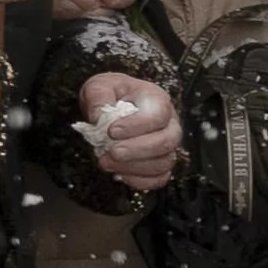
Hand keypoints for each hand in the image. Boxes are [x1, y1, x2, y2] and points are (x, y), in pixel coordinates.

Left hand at [77, 73, 182, 192]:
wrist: (113, 107)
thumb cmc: (112, 95)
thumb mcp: (100, 86)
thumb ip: (97, 96)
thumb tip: (97, 116)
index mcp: (157, 100)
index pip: (158, 115)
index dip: (137, 126)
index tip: (111, 131)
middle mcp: (169, 123)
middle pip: (166, 142)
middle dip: (136, 150)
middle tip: (111, 151)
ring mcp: (168, 145)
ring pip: (164, 162)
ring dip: (133, 167)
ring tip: (106, 162)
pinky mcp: (161, 163)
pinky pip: (160, 178)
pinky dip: (140, 181)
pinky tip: (119, 174)